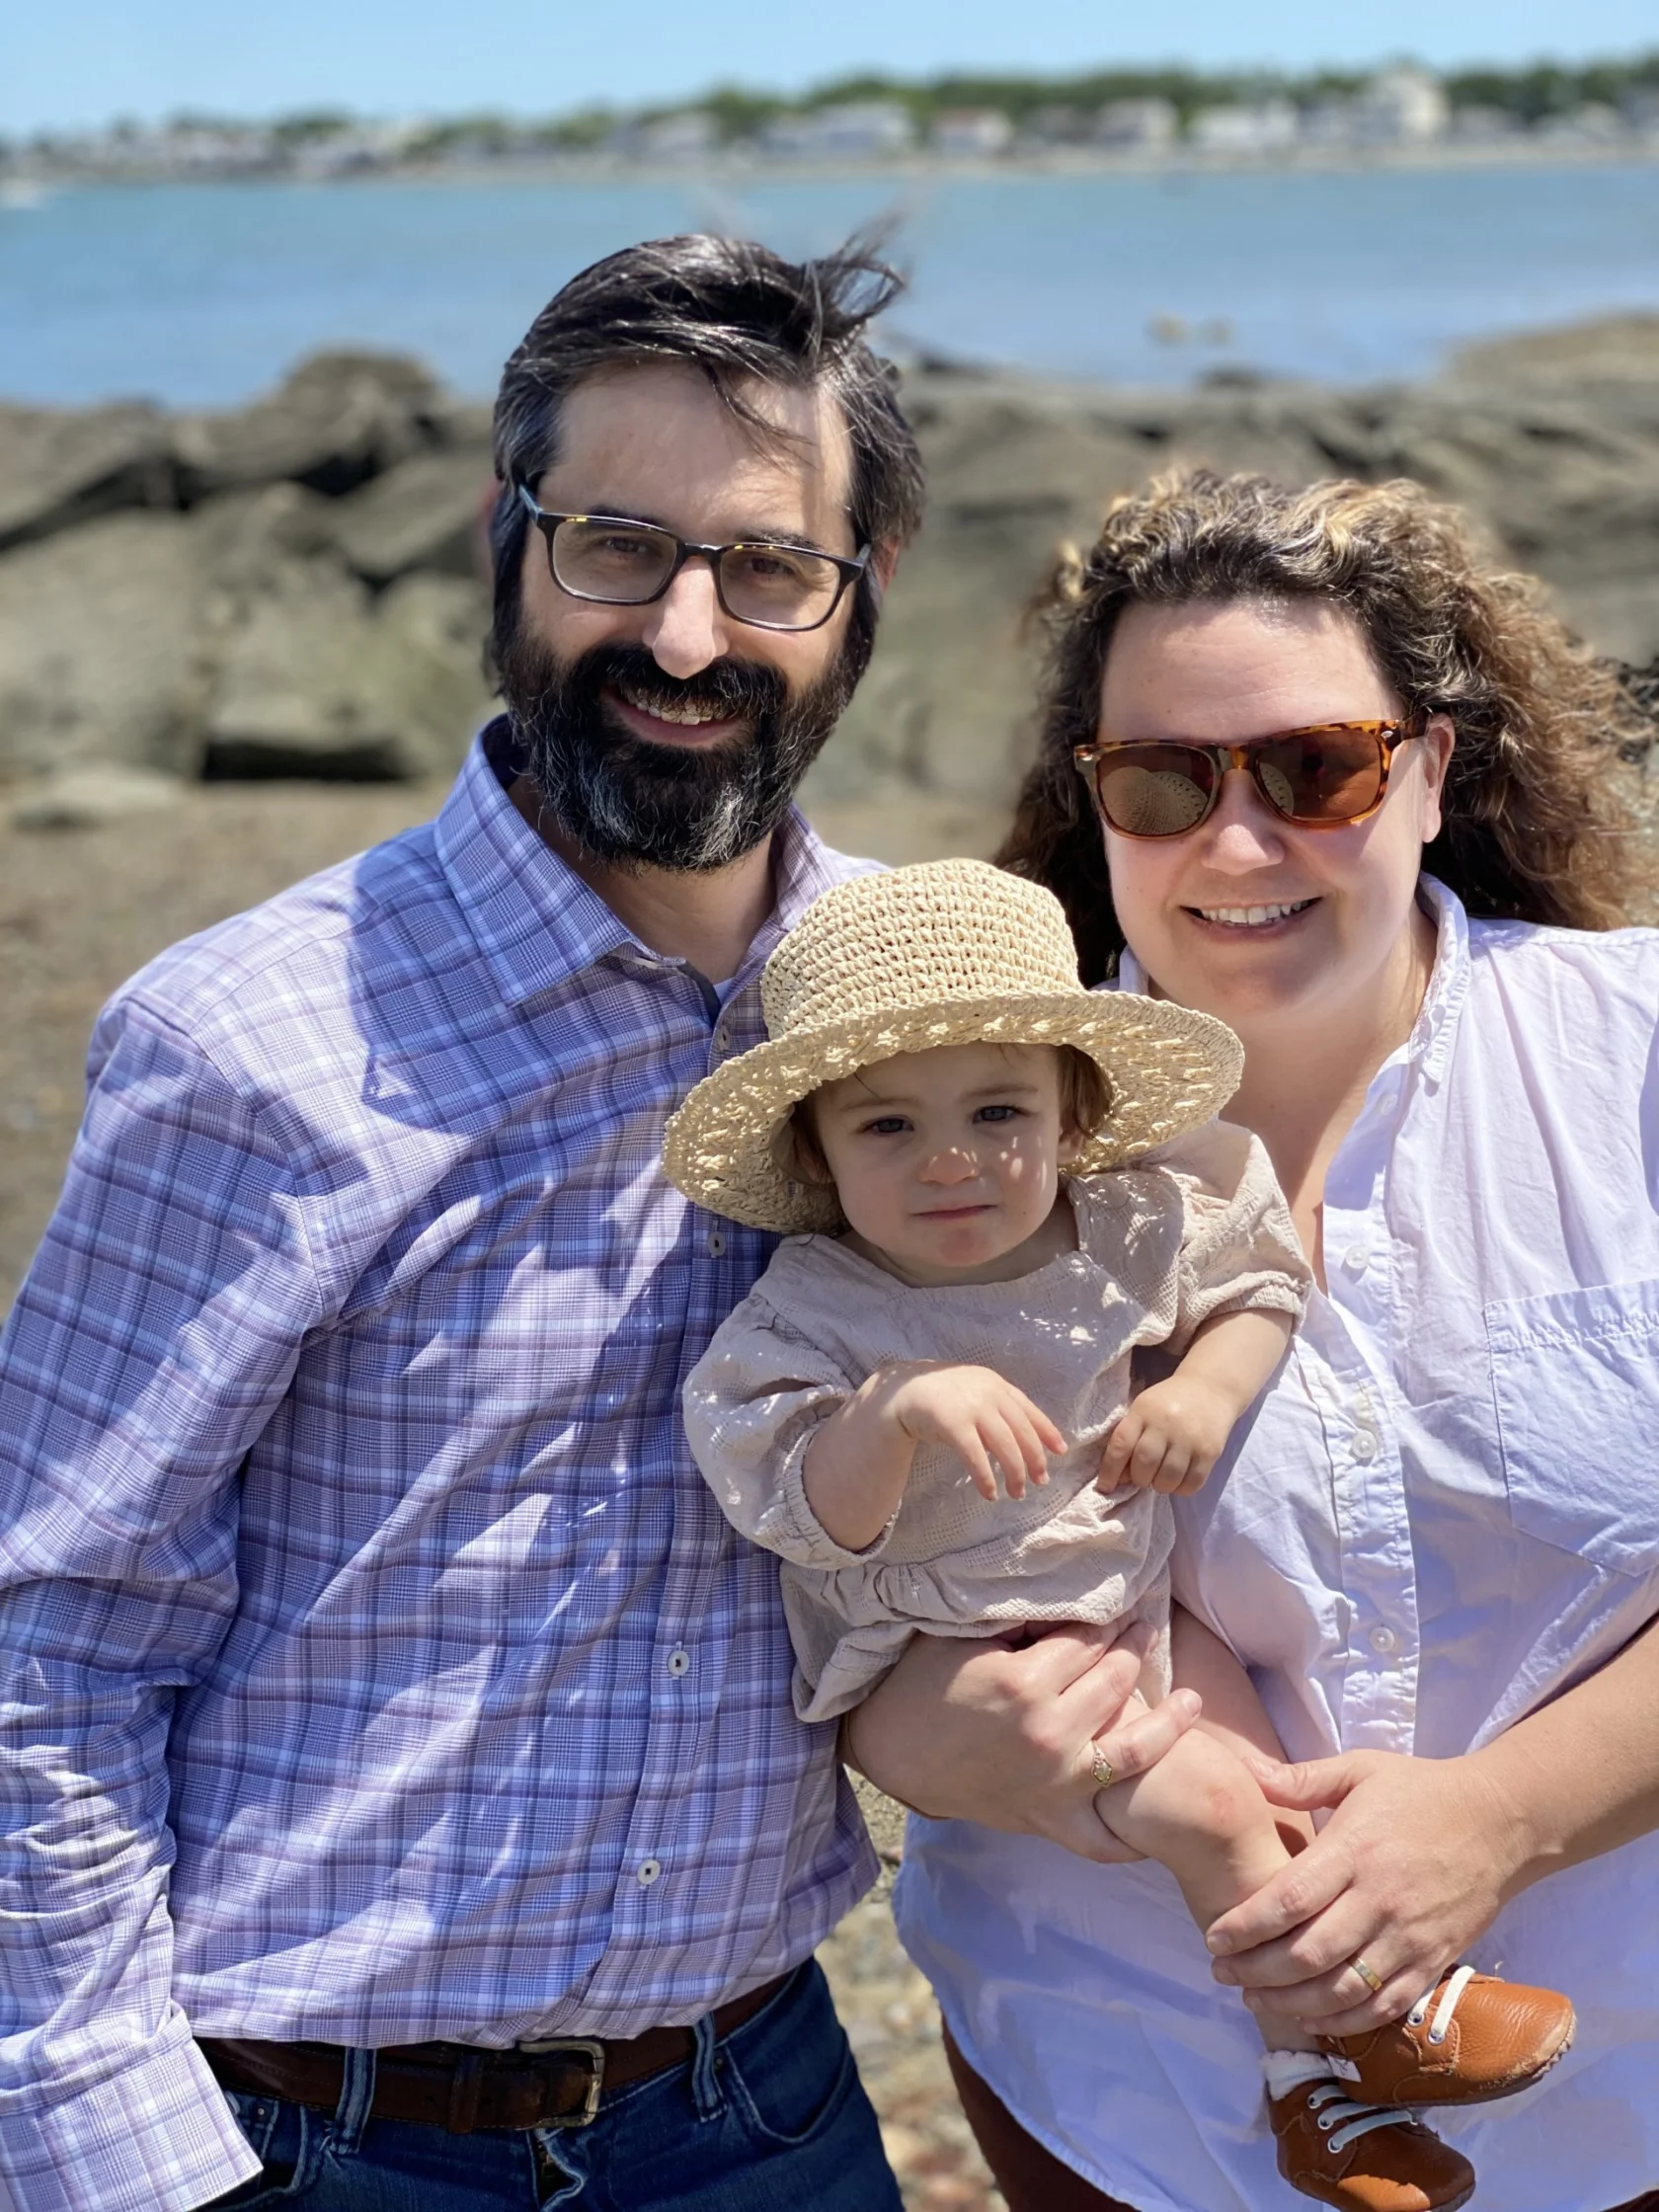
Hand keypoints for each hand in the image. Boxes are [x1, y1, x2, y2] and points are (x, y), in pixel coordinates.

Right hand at [843, 1617, 1201, 1863]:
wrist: (888, 1749)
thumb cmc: (919, 1682)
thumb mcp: (964, 1635)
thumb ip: (1020, 1621)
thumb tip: (1070, 1604)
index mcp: (1025, 1682)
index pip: (1088, 1640)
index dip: (1106, 1619)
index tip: (1121, 1605)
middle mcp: (1048, 1733)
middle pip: (1115, 1681)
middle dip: (1134, 1648)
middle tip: (1145, 1629)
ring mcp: (1054, 1782)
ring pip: (1134, 1750)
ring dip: (1168, 1723)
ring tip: (1190, 1701)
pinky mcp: (1047, 1818)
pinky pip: (1103, 1838)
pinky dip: (1133, 1833)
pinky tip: (1156, 1807)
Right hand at [876, 1362, 1064, 1501]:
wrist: (903, 1391)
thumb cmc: (942, 1396)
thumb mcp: (974, 1392)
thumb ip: (997, 1406)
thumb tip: (1025, 1438)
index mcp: (997, 1385)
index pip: (1029, 1410)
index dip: (1047, 1431)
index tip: (1060, 1451)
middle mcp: (988, 1393)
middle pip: (1021, 1431)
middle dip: (1034, 1459)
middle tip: (1040, 1481)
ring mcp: (971, 1407)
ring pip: (1004, 1446)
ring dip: (1014, 1473)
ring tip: (1017, 1493)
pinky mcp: (953, 1424)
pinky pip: (976, 1456)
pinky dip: (986, 1477)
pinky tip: (990, 1492)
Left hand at [1098, 1373, 1236, 1495]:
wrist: (1209, 1388)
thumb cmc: (1169, 1402)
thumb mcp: (1143, 1409)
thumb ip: (1130, 1438)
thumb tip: (1120, 1478)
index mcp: (1143, 1411)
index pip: (1121, 1445)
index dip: (1110, 1470)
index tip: (1105, 1487)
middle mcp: (1165, 1424)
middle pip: (1144, 1464)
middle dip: (1139, 1479)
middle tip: (1143, 1476)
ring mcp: (1189, 1439)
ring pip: (1168, 1479)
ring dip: (1160, 1486)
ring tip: (1161, 1479)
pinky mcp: (1210, 1452)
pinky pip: (1192, 1483)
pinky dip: (1181, 1489)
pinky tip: (1178, 1481)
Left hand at [1203, 1748, 1532, 2033]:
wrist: (1502, 1822)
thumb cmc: (1421, 1791)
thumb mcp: (1360, 1769)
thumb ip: (1300, 1778)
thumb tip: (1247, 1771)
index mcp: (1355, 1850)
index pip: (1290, 1900)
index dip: (1246, 1926)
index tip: (1213, 1939)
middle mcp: (1380, 1900)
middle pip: (1308, 1954)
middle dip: (1256, 1970)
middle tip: (1221, 1972)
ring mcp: (1409, 1937)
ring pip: (1342, 1989)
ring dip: (1291, 2002)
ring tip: (1254, 1998)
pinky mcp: (1433, 1962)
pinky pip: (1383, 2005)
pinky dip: (1343, 2020)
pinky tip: (1309, 2017)